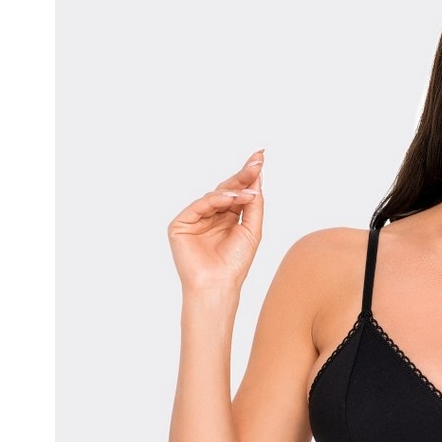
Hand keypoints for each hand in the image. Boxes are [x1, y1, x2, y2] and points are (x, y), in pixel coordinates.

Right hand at [167, 150, 264, 293]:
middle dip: (243, 174)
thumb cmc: (235, 264)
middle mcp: (210, 216)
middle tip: (257, 160)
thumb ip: (254, 205)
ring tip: (249, 190)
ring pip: (214, 195)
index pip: (238, 192)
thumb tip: (257, 178)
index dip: (249, 175)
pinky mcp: (180, 224)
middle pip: (227, 189)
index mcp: (226, 218)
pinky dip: (216, 200)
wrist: (218, 285)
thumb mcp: (252, 230)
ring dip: (234, 190)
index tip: (261, 156)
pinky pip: (199, 205)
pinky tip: (232, 198)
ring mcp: (194, 219)